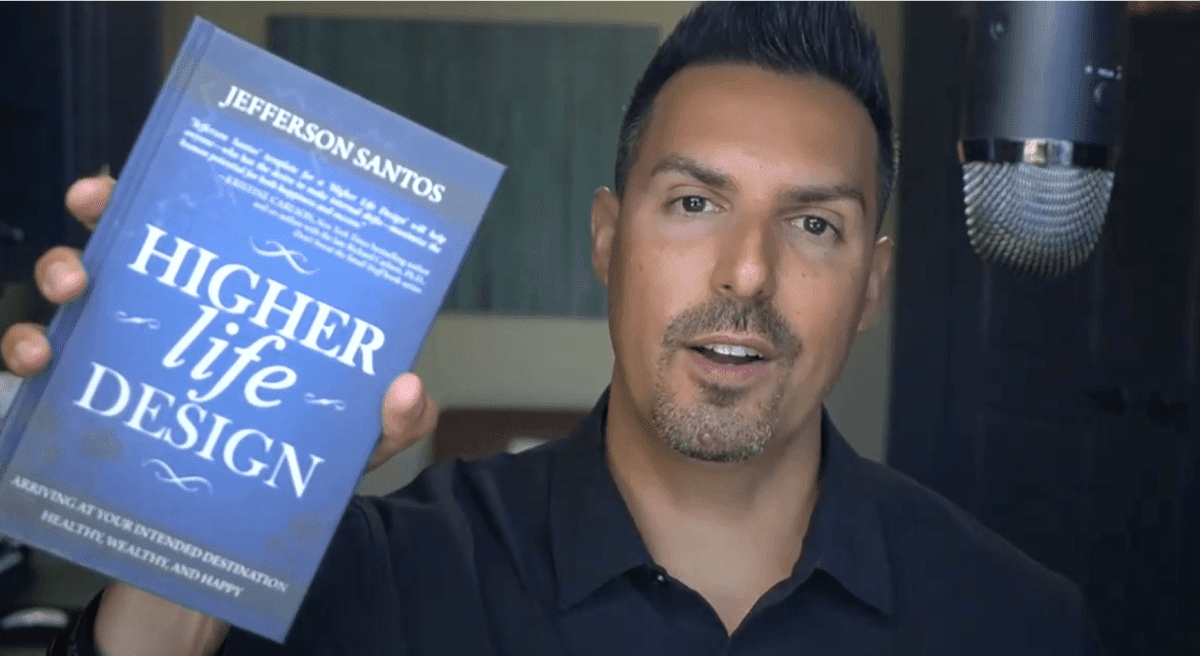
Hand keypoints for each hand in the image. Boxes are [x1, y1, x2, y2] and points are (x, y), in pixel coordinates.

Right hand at [2, 175, 439, 654]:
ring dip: (60, 272)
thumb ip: (394, 422)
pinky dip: (27, 354)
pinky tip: (43, 361)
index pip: (212, 237)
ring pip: (70, 292)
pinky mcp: (81, 404)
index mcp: (238, 311)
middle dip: (107, 212)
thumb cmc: (289, 473)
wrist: (225, 554)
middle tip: (98, 206)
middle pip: (129, 244)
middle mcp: (174, 320)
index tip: (177, 169)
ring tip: (74, 288)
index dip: (188, 196)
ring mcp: (121, 357)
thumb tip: (405, 386)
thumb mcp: (353, 448)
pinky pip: (39, 370)